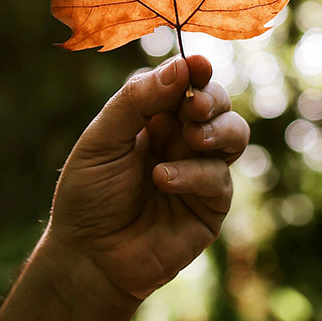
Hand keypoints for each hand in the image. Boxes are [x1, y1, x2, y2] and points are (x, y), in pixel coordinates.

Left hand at [47, 54, 249, 303]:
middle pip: (217, 104)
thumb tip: (181, 67)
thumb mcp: (102, 140)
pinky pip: (218, 178)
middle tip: (192, 105)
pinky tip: (163, 178)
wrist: (87, 256)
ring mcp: (200, 172)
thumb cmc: (88, 195)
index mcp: (155, 118)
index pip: (185, 83)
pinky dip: (193, 174)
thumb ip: (137, 102)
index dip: (195, 70)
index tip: (198, 64)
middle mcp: (183, 140)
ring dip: (216, 128)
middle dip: (210, 98)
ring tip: (189, 136)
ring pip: (234, 134)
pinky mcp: (210, 207)